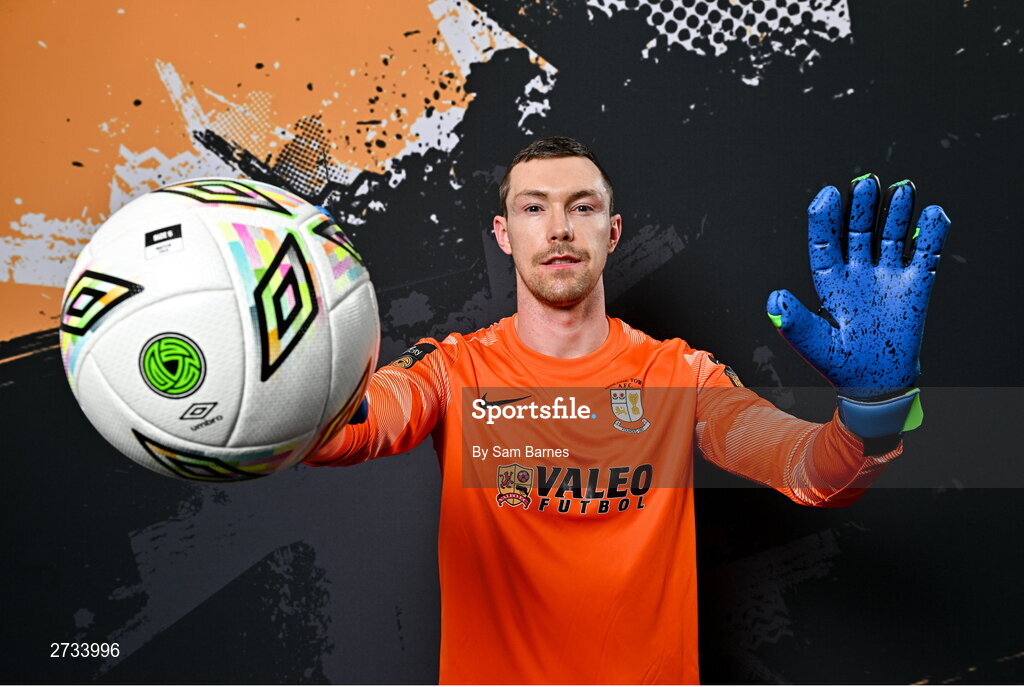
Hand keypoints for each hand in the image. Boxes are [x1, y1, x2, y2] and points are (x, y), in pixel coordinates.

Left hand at [767, 175, 949, 439]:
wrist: (876, 385)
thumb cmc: (840, 365)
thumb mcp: (813, 343)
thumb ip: (793, 322)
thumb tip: (774, 298)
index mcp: (829, 283)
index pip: (824, 242)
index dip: (825, 218)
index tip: (828, 195)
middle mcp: (858, 273)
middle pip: (858, 231)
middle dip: (862, 207)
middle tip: (866, 183)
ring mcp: (887, 277)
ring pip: (891, 236)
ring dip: (896, 213)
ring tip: (901, 189)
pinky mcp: (915, 286)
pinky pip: (924, 254)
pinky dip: (931, 233)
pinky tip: (933, 214)